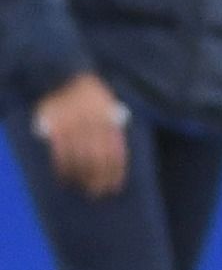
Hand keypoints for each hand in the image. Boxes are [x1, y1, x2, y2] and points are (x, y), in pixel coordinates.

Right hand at [32, 72, 128, 197]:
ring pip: (79, 158)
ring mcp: (75, 125)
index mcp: (110, 120)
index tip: (113, 187)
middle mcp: (94, 124)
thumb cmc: (92, 96)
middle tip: (96, 193)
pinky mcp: (56, 126)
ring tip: (81, 187)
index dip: (115, 173)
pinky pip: (60, 152)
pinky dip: (63, 167)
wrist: (67, 77)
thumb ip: (113, 129)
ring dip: (81, 176)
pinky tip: (64, 177)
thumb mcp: (110, 106)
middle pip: (98, 158)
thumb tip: (117, 158)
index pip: (115, 152)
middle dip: (98, 179)